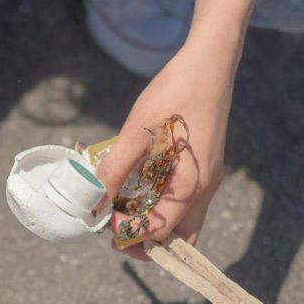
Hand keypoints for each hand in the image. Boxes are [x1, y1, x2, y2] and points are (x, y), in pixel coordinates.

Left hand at [96, 29, 239, 260]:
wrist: (209, 63)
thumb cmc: (176, 93)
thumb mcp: (137, 131)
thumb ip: (116, 170)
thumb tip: (94, 202)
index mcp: (192, 186)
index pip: (160, 232)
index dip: (129, 233)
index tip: (104, 218)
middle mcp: (205, 189)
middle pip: (178, 239)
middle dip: (145, 240)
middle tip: (115, 226)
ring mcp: (207, 179)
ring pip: (183, 222)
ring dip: (153, 222)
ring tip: (123, 205)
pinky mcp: (204, 168)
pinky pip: (183, 201)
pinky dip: (161, 203)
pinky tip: (138, 183)